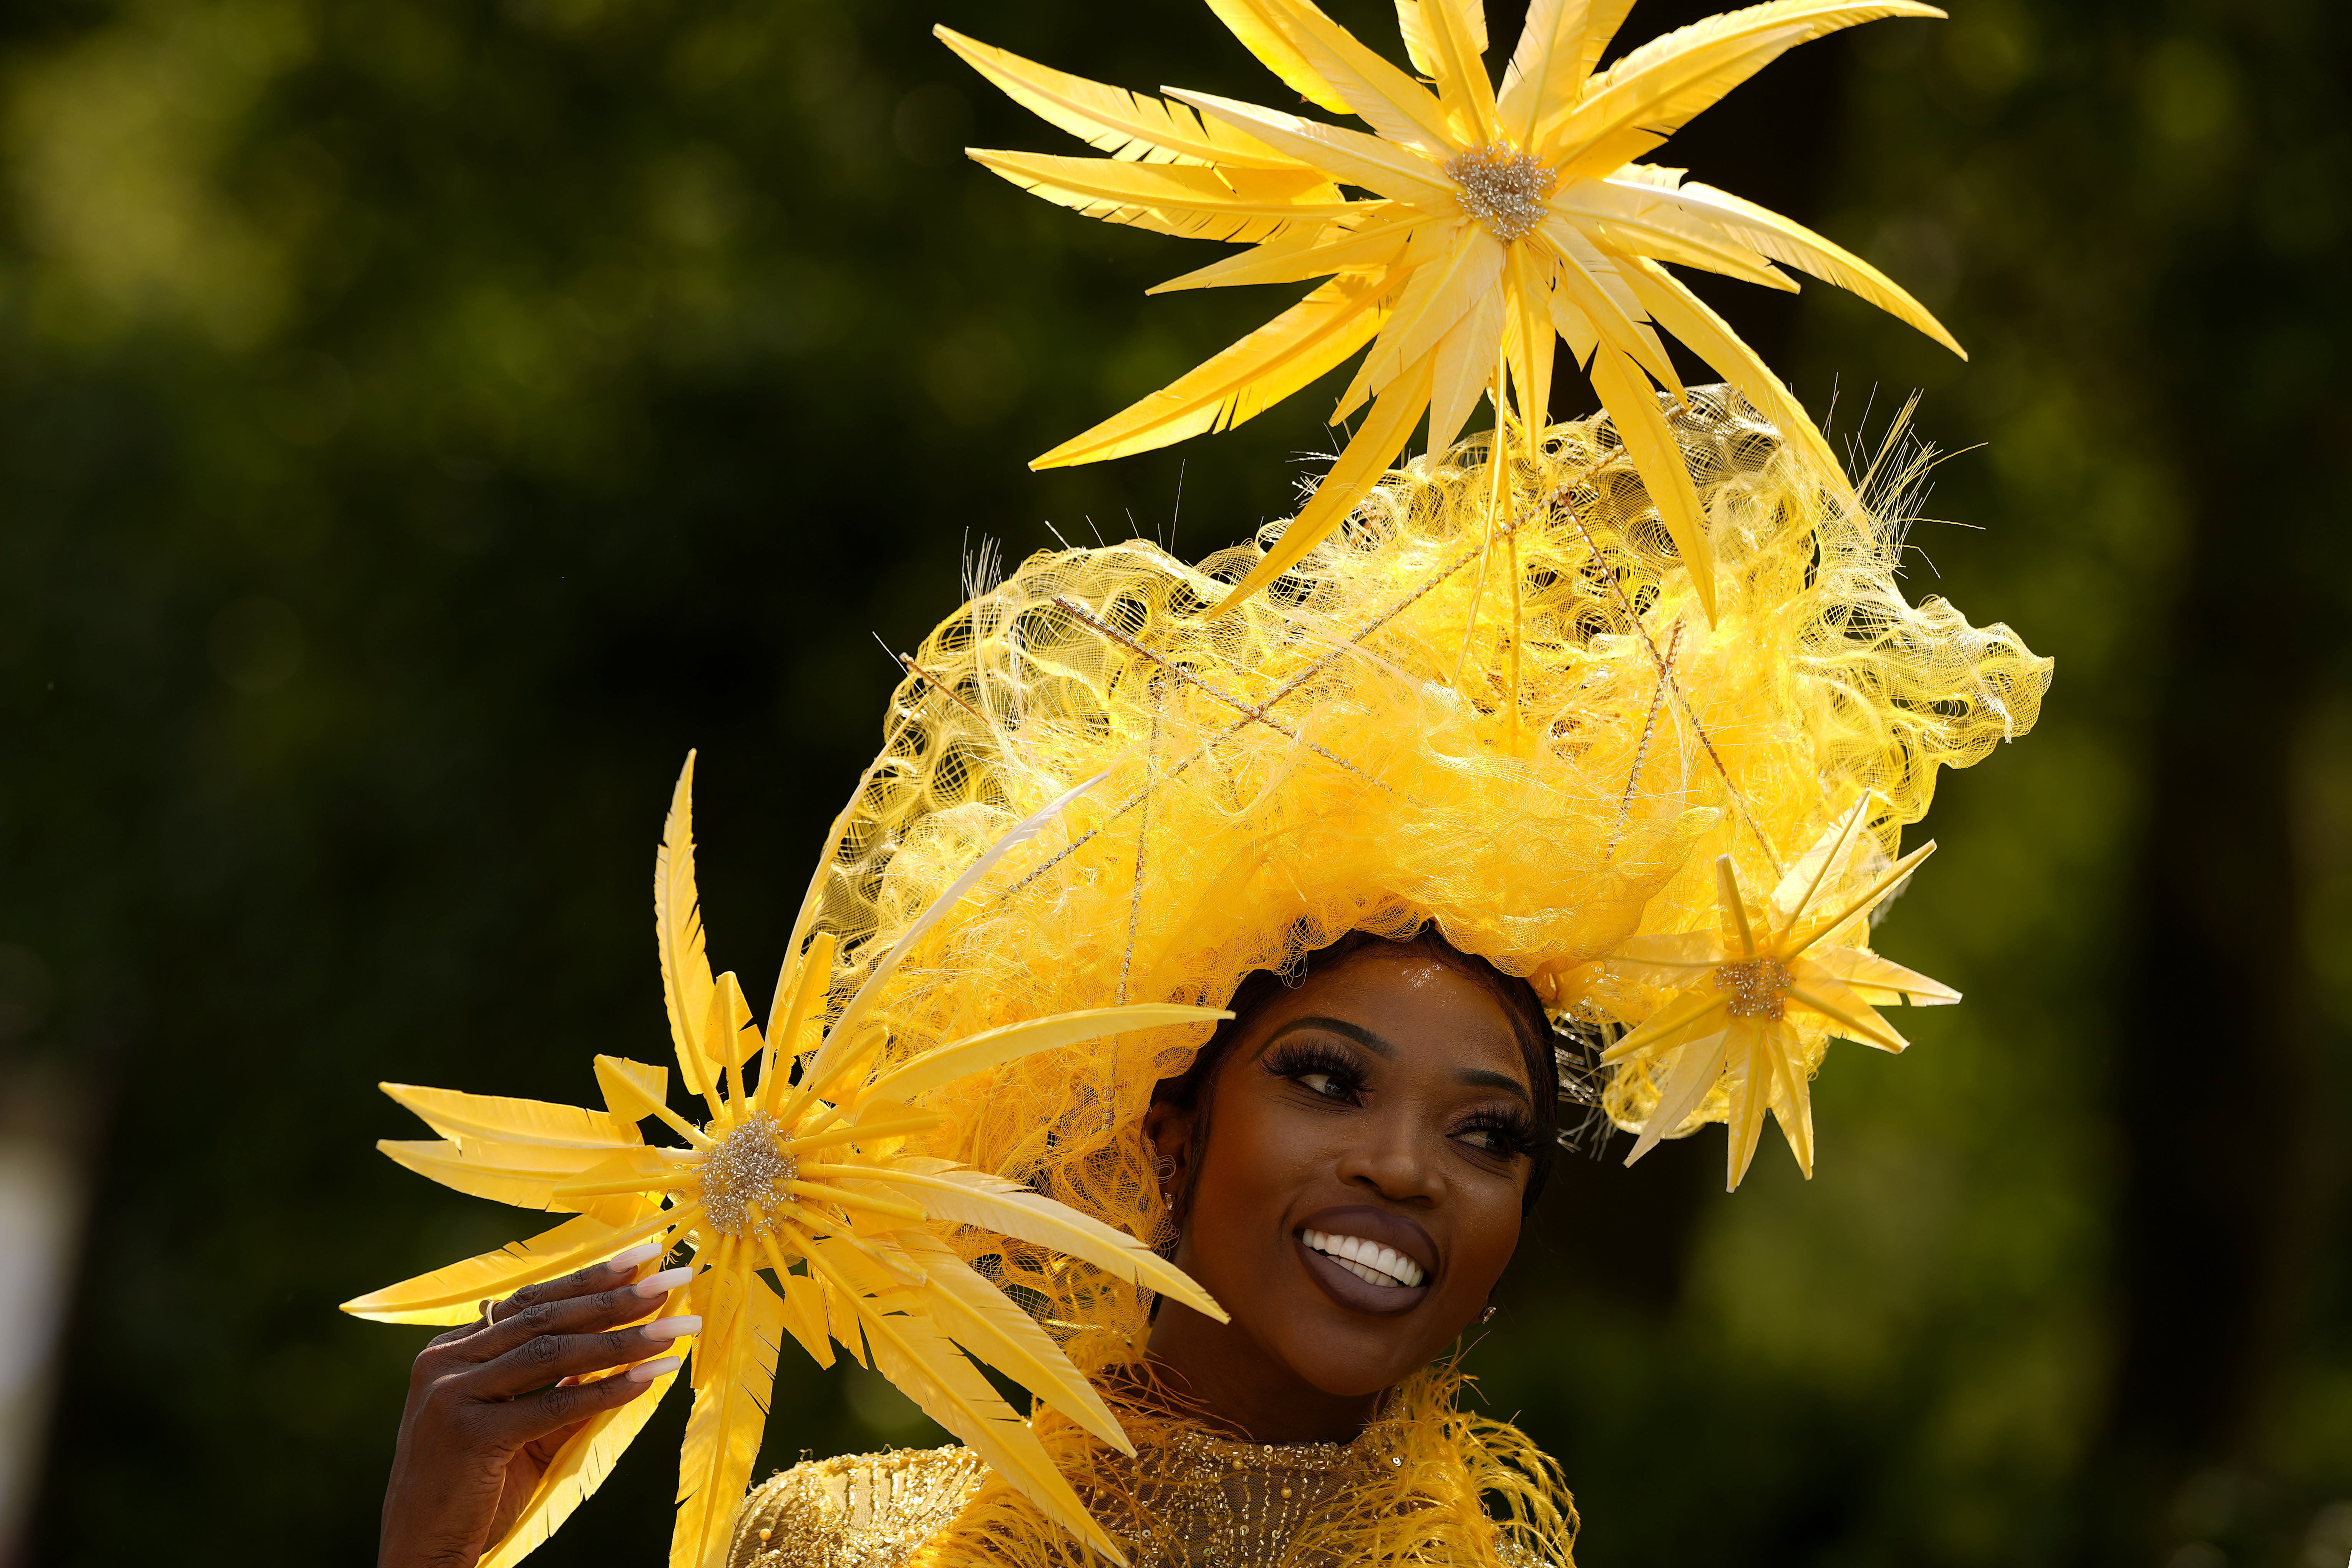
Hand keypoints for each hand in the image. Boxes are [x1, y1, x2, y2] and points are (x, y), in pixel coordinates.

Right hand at [377, 1242, 697, 1567]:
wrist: (418, 1551)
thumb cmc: (470, 1490)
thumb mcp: (516, 1427)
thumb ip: (557, 1387)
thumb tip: (621, 1351)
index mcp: (450, 1351)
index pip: (529, 1301)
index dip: (588, 1278)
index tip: (643, 1257)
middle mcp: (446, 1364)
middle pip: (545, 1316)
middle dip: (615, 1296)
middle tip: (674, 1276)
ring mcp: (451, 1396)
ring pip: (552, 1352)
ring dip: (623, 1338)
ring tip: (677, 1326)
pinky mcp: (468, 1435)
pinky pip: (552, 1404)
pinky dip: (605, 1391)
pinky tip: (649, 1377)